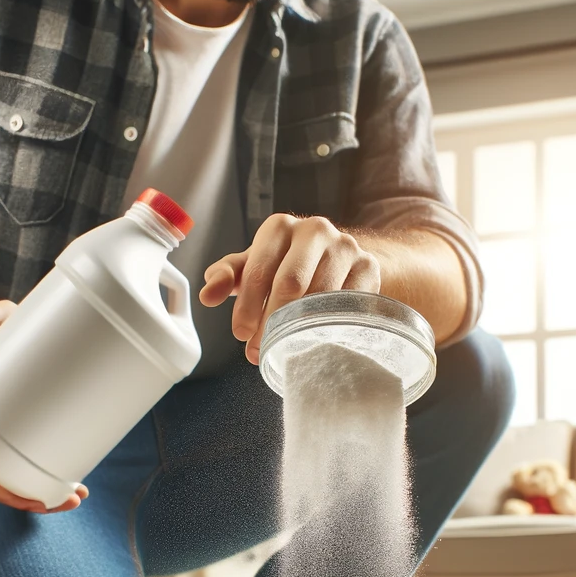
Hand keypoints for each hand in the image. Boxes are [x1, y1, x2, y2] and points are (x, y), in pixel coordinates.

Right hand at [0, 299, 88, 512]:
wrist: (4, 322)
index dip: (8, 493)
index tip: (39, 500)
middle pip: (5, 483)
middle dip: (37, 500)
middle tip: (74, 498)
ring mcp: (2, 434)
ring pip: (21, 478)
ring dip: (48, 495)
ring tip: (79, 495)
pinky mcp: (25, 426)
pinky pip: (32, 460)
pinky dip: (50, 476)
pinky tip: (73, 483)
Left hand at [199, 214, 380, 363]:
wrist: (338, 259)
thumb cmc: (287, 264)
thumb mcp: (254, 266)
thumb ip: (228, 276)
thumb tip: (207, 295)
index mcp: (280, 227)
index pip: (259, 270)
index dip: (247, 306)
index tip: (241, 334)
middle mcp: (314, 230)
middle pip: (290, 284)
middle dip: (271, 322)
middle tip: (260, 350)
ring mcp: (346, 247)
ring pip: (321, 296)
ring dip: (300, 330)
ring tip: (287, 349)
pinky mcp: (369, 267)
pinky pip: (349, 303)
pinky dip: (332, 325)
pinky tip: (319, 339)